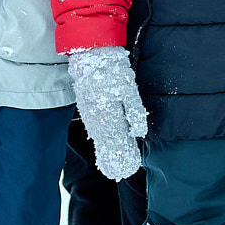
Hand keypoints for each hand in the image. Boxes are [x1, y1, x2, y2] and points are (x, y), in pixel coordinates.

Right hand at [67, 45, 147, 179]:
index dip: (123, 157)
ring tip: (110, 162)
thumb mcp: (129, 89)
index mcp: (108, 116)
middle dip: (112, 158)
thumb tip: (139, 133)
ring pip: (98, 136)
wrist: (90, 52)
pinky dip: (99, 137)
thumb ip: (134, 112)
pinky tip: (103, 141)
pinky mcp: (85, 105)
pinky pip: (93, 126)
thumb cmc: (112, 69)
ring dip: (105, 149)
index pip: (116, 143)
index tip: (129, 169)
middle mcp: (96, 118)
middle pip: (105, 143)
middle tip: (119, 172)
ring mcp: (88, 112)